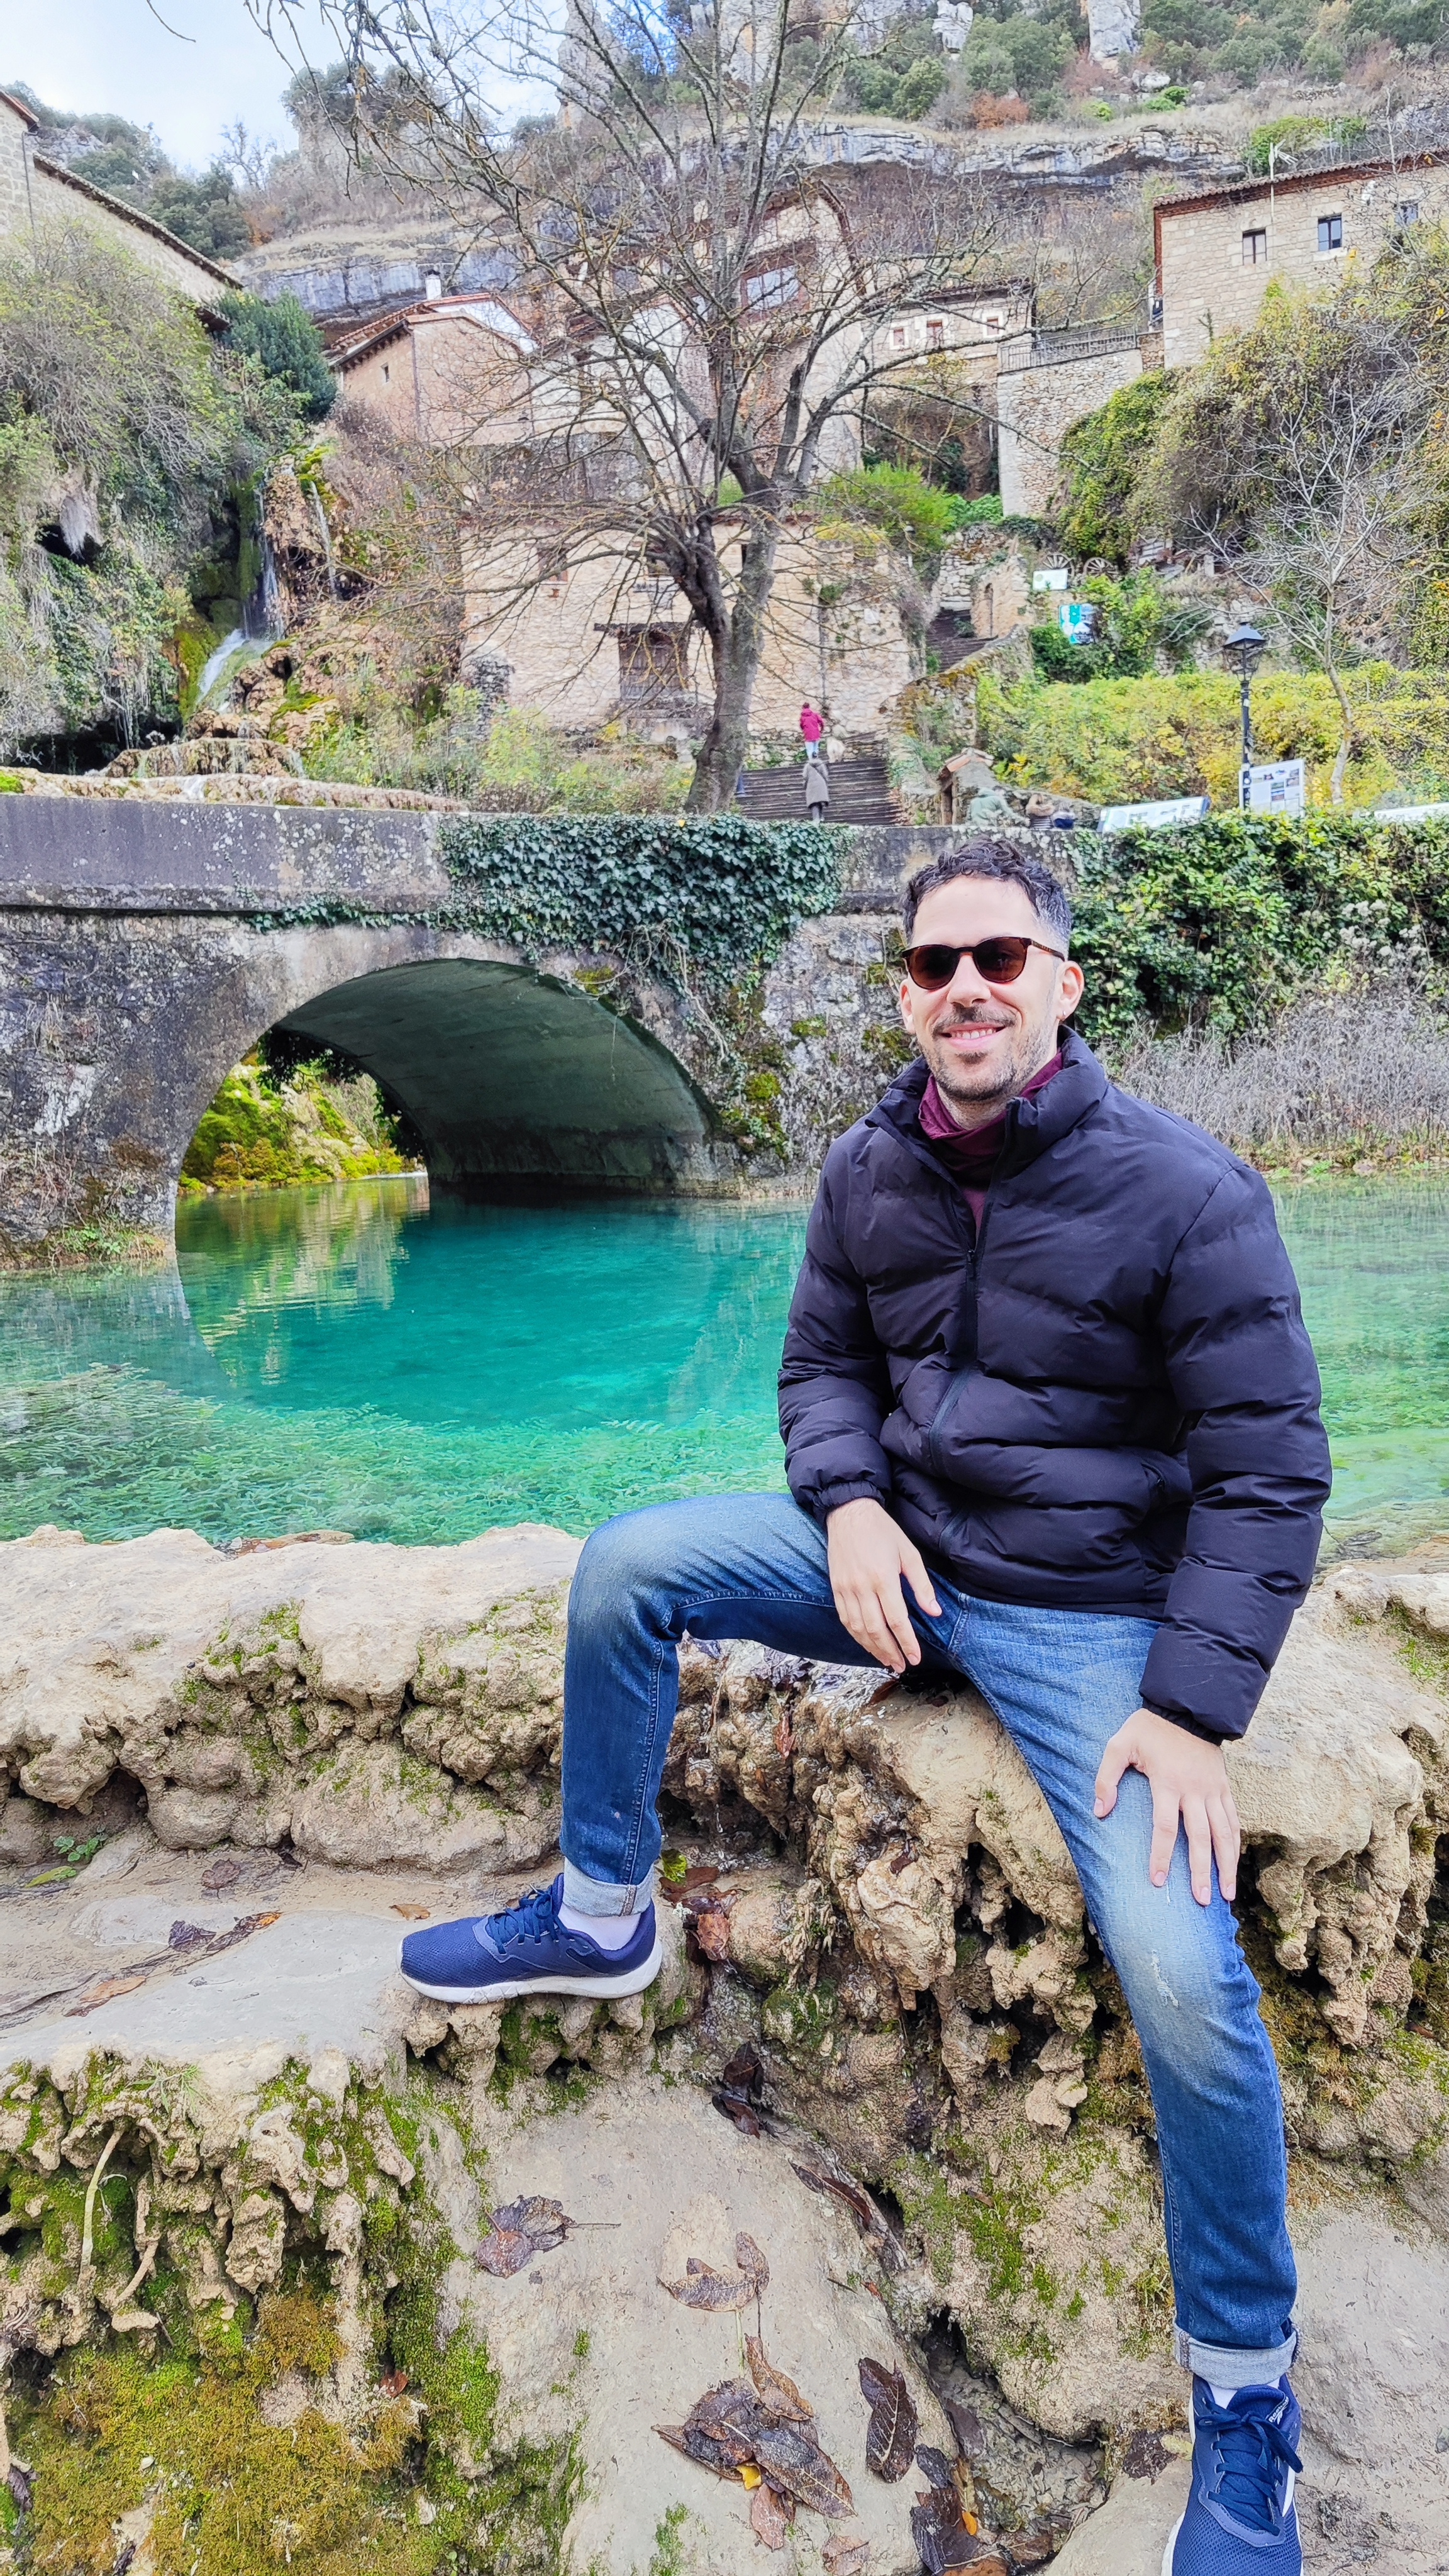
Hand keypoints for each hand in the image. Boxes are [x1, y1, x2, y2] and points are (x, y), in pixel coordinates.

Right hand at [826, 1498, 939, 1672]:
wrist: (849, 1512)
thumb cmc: (883, 1531)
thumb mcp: (909, 1553)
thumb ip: (922, 1585)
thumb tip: (935, 1612)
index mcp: (883, 1578)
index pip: (897, 1620)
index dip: (907, 1642)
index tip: (916, 1658)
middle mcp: (862, 1587)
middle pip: (876, 1630)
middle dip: (890, 1652)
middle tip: (901, 1665)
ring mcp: (846, 1588)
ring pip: (858, 1628)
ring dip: (873, 1649)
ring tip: (886, 1661)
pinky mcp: (835, 1588)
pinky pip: (844, 1619)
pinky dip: (856, 1635)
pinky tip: (866, 1644)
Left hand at [1094, 1708, 1240, 1905]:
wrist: (1187, 1706)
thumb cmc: (1149, 1727)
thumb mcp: (1119, 1744)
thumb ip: (1106, 1777)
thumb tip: (1100, 1811)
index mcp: (1168, 1782)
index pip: (1165, 1827)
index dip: (1161, 1855)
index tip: (1158, 1881)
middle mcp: (1195, 1790)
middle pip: (1200, 1838)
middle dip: (1201, 1871)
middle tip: (1201, 1901)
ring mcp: (1213, 1789)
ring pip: (1224, 1833)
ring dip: (1226, 1865)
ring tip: (1227, 1894)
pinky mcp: (1224, 1786)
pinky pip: (1233, 1818)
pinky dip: (1235, 1842)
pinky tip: (1234, 1863)